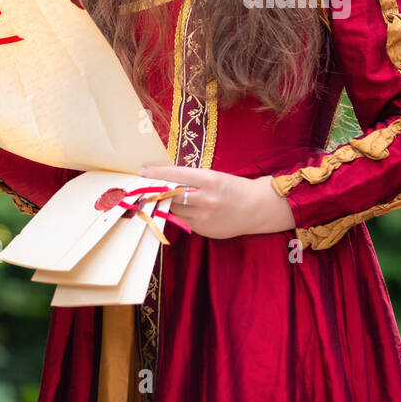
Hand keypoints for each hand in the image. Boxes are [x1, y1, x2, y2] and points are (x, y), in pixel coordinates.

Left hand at [138, 165, 295, 239]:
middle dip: (156, 191)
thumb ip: (192, 179)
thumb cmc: (235, 187)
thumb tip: (164, 179)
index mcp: (210, 180)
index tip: (143, 171)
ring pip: (174, 210)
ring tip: (159, 197)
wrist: (258, 208)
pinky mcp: (204, 230)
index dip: (156, 173)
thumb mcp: (215, 176)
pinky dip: (180, 214)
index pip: (175, 175)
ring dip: (165, 204)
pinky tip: (184, 209)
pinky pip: (184, 221)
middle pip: (170, 195)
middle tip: (144, 186)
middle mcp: (206, 199)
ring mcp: (204, 218)